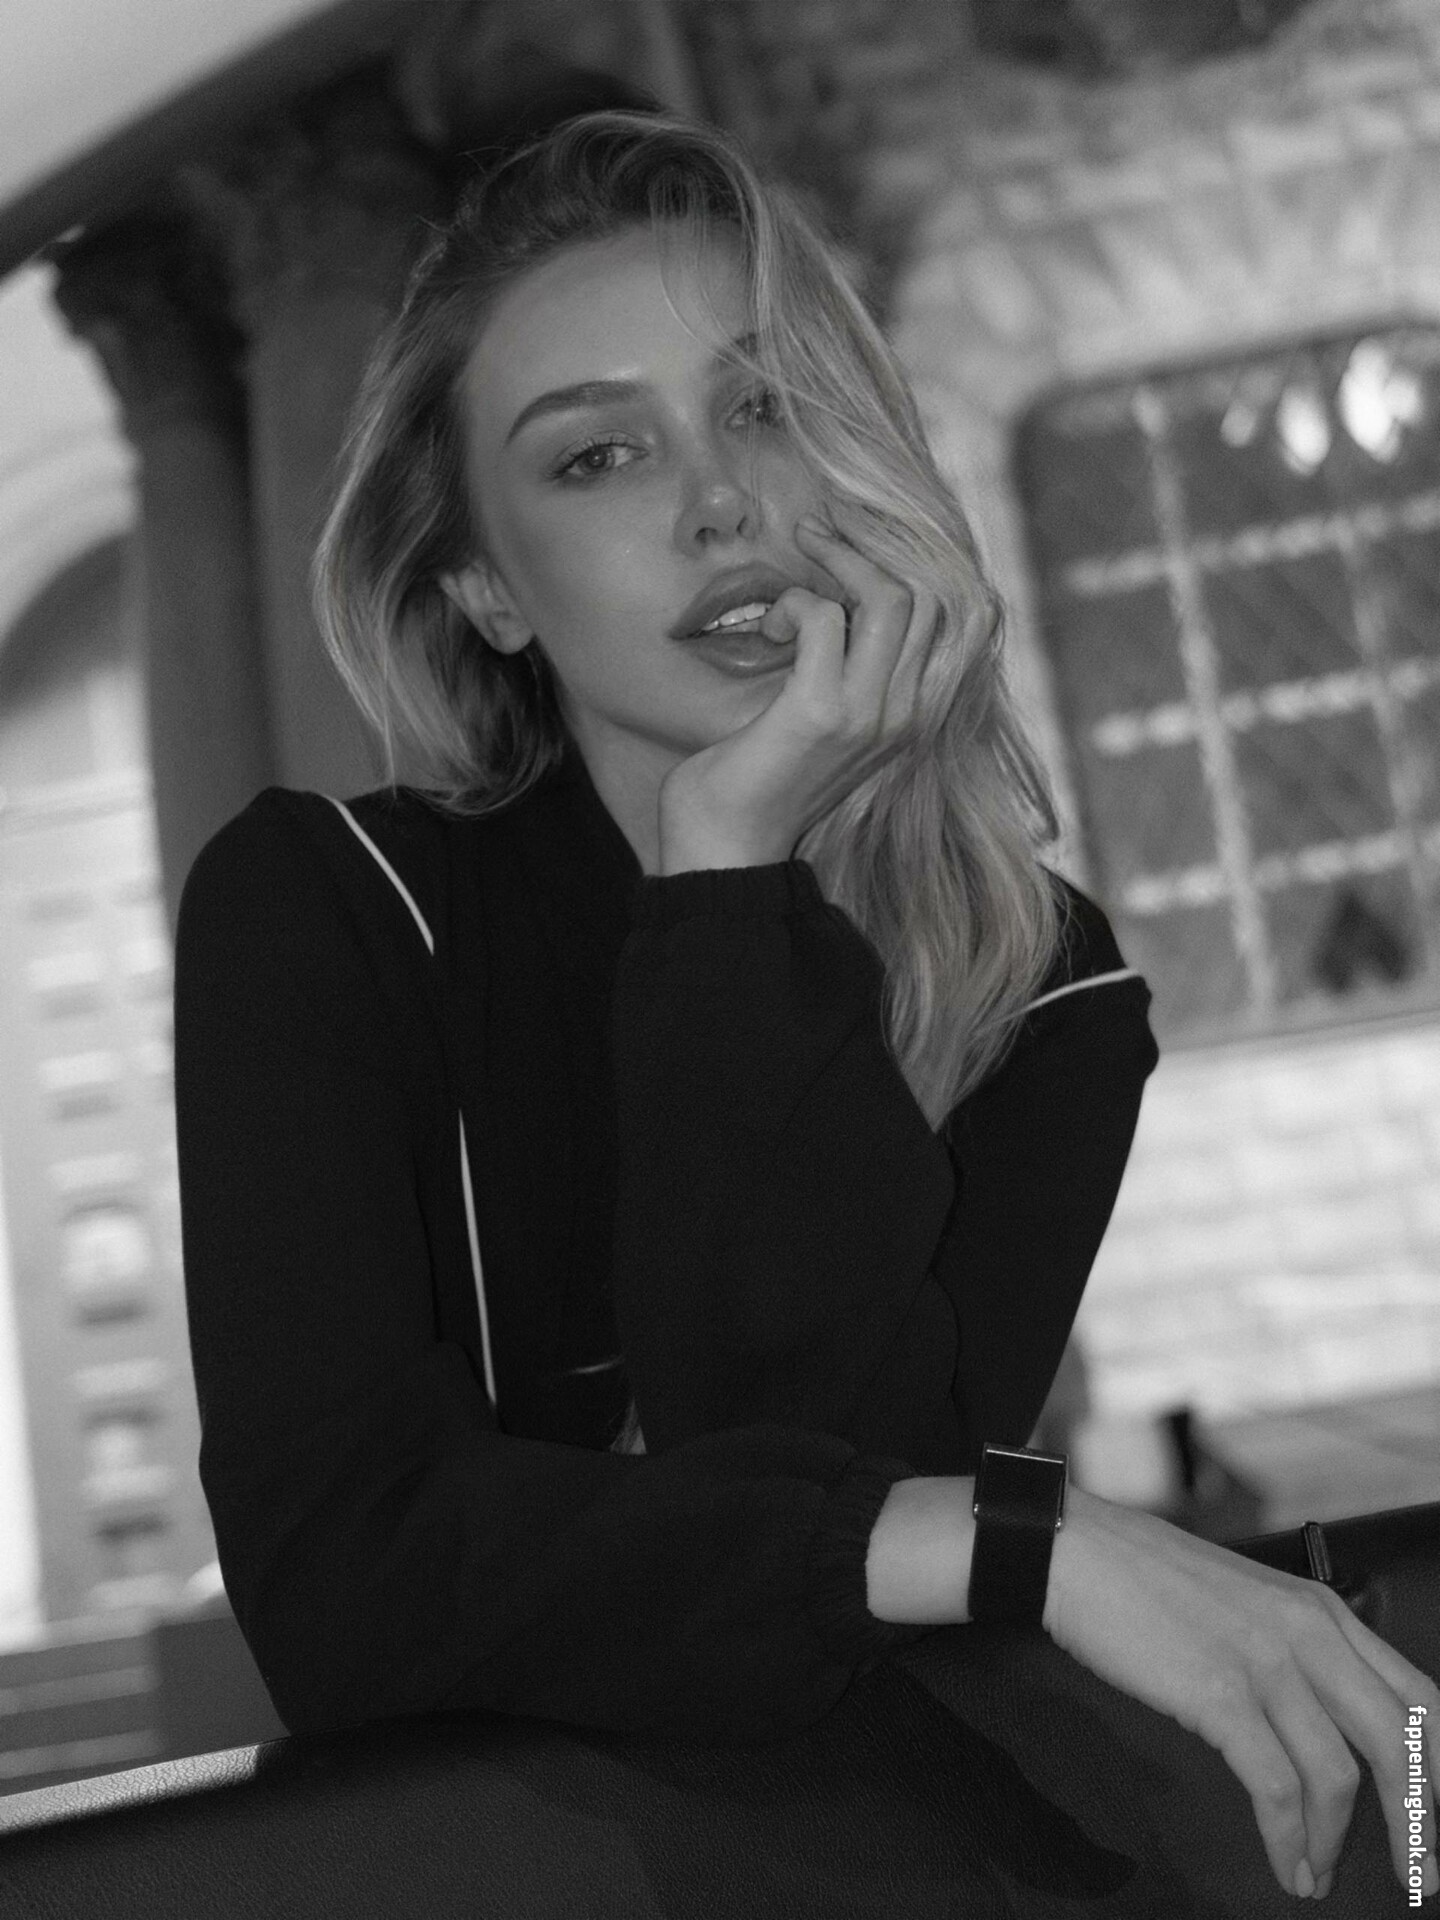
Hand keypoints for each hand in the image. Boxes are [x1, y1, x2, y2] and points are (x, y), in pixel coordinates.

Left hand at [657, 517, 939, 869]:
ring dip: (833, 566)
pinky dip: (792, 604)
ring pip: (889, 597)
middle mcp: (904, 716)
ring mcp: (870, 715)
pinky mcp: (822, 712)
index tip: (848, 542)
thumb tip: (839, 597)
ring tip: (789, 585)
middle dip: (867, 551)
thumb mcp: (822, 715)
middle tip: (813, 535)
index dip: (901, 565)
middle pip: (927, 596)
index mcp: (910, 715)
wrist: (725, 845)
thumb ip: (847, 667)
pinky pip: (822, 616)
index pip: (947, 616)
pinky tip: (769, 630)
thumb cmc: (758, 776)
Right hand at [1045, 1486, 1439, 1900]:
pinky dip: (1288, 1839)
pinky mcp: (1217, 1692)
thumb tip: (1327, 1729)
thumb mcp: (1249, 1601)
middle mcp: (1308, 1632)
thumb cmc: (1148, 1579)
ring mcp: (1264, 1661)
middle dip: (1417, 1823)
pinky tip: (1285, 1864)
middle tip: (1419, 1877)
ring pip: (1341, 1774)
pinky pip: (1275, 1786)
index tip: (1436, 1826)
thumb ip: (1296, 1650)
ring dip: (1338, 1842)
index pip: (1421, 1699)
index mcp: (1322, 1611)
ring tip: (1319, 1877)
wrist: (1077, 1551)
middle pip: (1400, 1743)